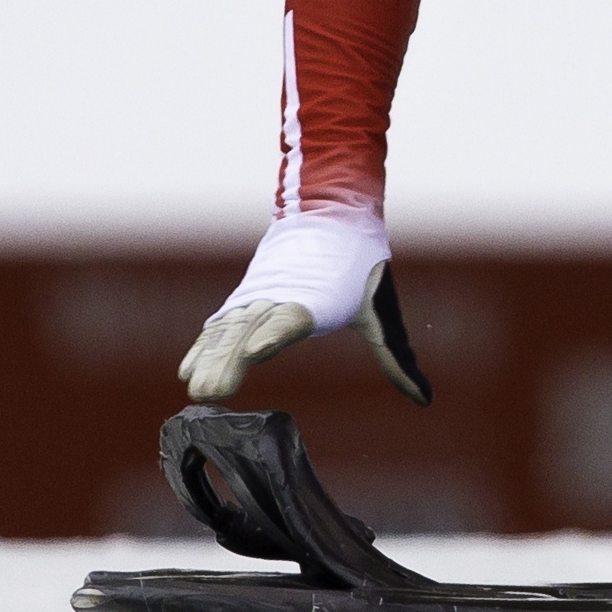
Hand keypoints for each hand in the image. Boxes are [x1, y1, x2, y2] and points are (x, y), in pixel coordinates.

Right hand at [177, 213, 431, 405]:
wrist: (333, 214)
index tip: (253, 352)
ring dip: (211, 358)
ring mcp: (259, 295)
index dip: (273, 335)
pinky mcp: (246, 296)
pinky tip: (188, 369)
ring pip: (230, 328)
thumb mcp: (382, 313)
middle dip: (230, 362)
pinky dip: (203, 344)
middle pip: (252, 330)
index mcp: (318, 299)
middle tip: (212, 394)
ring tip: (197, 391)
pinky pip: (220, 323)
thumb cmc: (361, 268)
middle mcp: (282, 296)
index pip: (292, 318)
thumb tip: (423, 398)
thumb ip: (395, 357)